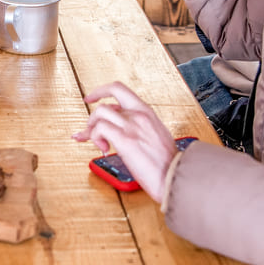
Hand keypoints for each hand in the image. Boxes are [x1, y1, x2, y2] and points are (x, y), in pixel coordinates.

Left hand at [73, 81, 177, 199]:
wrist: (173, 175)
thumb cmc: (167, 161)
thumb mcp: (156, 134)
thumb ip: (138, 126)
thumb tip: (120, 128)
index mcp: (146, 112)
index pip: (118, 89)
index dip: (100, 91)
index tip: (90, 98)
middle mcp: (138, 115)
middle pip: (104, 104)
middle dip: (92, 118)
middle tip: (90, 131)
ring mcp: (131, 126)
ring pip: (99, 113)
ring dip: (92, 129)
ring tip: (100, 142)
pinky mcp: (125, 139)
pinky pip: (100, 129)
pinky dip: (95, 138)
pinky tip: (104, 149)